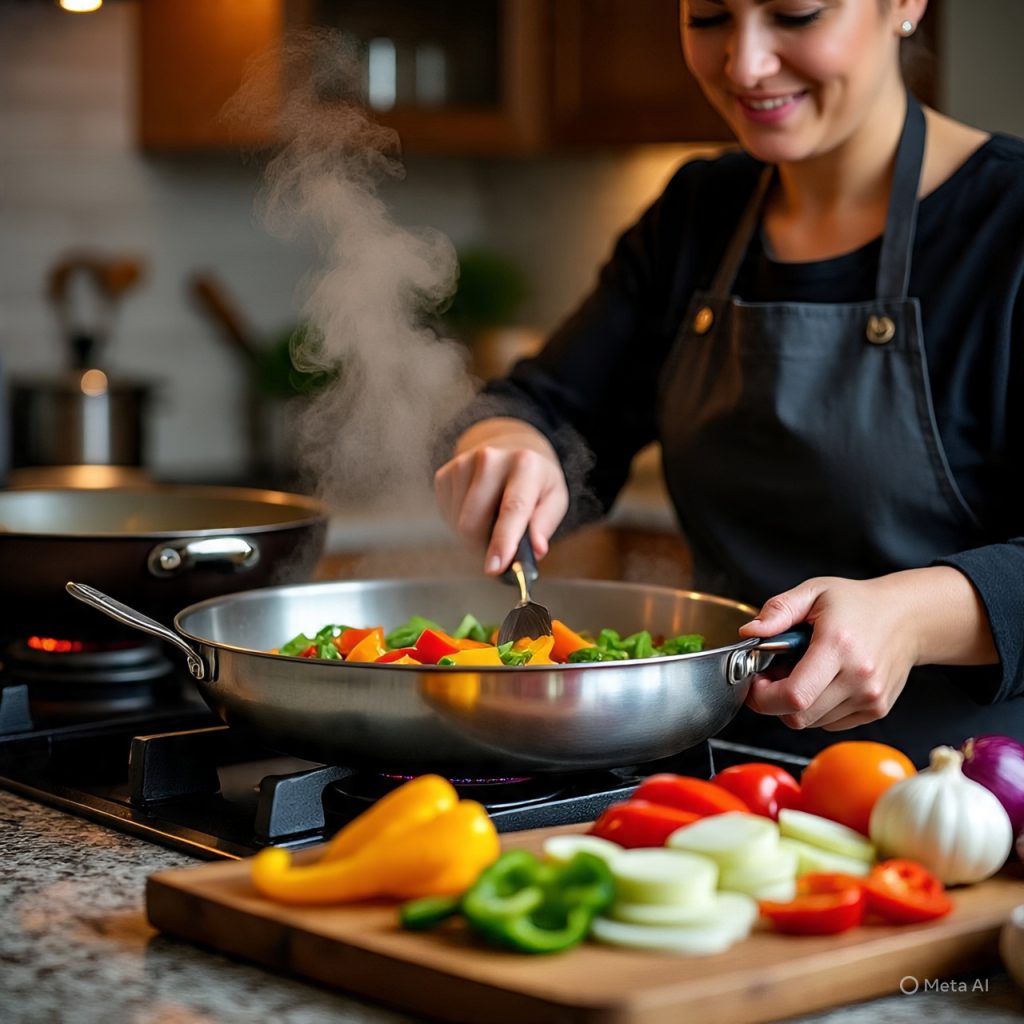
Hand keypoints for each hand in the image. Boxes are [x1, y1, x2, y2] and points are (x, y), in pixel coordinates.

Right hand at [433, 418, 568, 573]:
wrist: (509, 448)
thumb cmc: (534, 481)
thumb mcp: (554, 498)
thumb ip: (545, 524)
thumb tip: (535, 550)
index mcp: (524, 464)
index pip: (512, 508)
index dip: (503, 541)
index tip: (495, 568)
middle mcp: (489, 459)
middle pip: (473, 523)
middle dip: (484, 548)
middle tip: (501, 552)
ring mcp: (462, 464)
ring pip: (458, 524)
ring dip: (474, 536)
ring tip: (492, 522)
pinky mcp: (444, 474)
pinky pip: (448, 517)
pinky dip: (461, 524)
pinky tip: (477, 510)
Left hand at [737, 567, 996, 731]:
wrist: (908, 617)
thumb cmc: (859, 603)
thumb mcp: (813, 592)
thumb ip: (778, 611)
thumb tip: (749, 632)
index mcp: (838, 646)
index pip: (794, 696)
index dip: (763, 696)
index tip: (755, 682)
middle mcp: (858, 677)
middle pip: (798, 715)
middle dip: (774, 700)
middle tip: (775, 674)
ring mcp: (870, 697)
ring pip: (812, 722)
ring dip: (796, 705)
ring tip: (803, 673)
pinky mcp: (876, 709)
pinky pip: (830, 723)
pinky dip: (817, 709)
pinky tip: (823, 682)